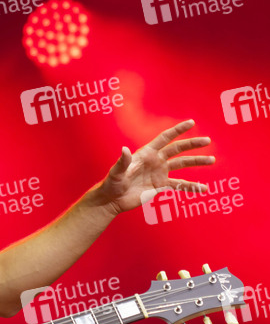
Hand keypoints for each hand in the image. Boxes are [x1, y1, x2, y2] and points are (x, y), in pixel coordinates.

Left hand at [98, 120, 213, 215]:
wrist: (113, 200)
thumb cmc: (111, 184)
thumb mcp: (116, 172)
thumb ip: (123, 162)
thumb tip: (124, 149)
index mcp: (146, 153)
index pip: (164, 138)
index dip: (177, 130)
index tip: (191, 123)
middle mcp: (155, 161)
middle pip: (177, 149)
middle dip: (192, 144)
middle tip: (207, 141)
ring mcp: (159, 173)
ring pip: (182, 165)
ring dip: (197, 162)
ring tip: (212, 160)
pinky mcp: (160, 186)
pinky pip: (179, 185)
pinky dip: (191, 186)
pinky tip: (204, 188)